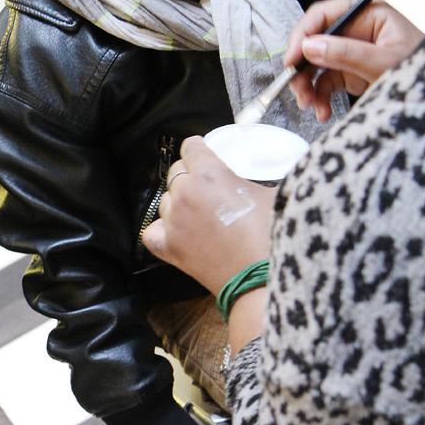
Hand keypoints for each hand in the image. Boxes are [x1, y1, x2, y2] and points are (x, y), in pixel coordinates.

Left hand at [141, 139, 274, 294]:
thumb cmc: (274, 233)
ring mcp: (173, 221)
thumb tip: (261, 178)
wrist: (265, 277)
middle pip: (176, 172)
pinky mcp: (169, 247)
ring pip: (165, 200)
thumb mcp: (274, 194)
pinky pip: (150, 232)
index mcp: (209, 173)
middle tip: (209, 188)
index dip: (199, 148)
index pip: (191, 147)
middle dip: (190, 175)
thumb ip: (259, 180)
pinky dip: (160, 230)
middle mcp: (185, 193)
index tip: (204, 153)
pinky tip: (175, 231)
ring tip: (199, 213)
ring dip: (179, 203)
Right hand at [285, 0, 422, 120]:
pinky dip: (319, 98)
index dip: (303, 34)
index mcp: (368, 14)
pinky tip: (321, 111)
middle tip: (295, 87)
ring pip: (315, 64)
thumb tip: (309, 46)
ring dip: (307, 85)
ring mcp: (351, 53)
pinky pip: (324, 83)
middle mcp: (355, 30)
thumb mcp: (382, 62)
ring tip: (309, 104)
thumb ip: (346, 53)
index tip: (291, 58)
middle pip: (315, 40)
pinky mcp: (349, 74)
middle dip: (302, 66)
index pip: (325, 15)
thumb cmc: (420, 72)